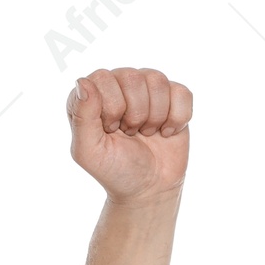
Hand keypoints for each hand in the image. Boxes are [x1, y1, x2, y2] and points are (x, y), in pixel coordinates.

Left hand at [66, 67, 190, 202]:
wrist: (149, 188)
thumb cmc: (115, 170)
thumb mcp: (89, 152)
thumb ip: (82, 117)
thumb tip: (82, 81)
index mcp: (91, 96)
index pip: (102, 78)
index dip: (112, 108)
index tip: (111, 131)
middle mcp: (118, 85)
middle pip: (132, 77)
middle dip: (134, 114)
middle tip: (130, 134)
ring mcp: (147, 88)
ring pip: (158, 81)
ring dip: (154, 117)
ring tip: (146, 133)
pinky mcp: (173, 96)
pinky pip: (182, 93)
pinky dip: (176, 119)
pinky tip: (165, 132)